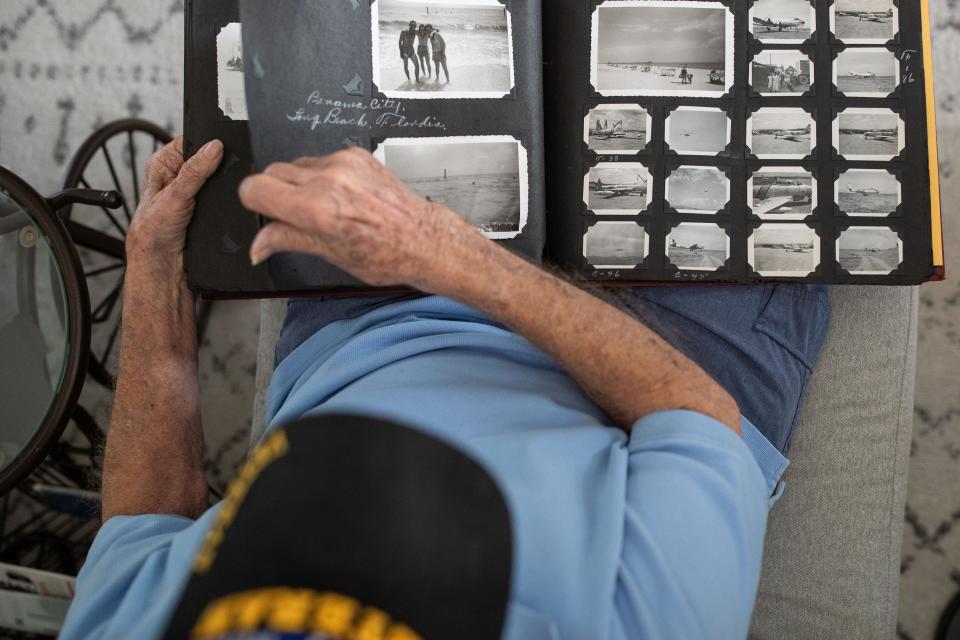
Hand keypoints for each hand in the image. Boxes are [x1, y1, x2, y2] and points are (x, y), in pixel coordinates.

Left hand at [126, 136, 223, 274]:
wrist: (165, 265)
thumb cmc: (154, 232)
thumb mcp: (175, 195)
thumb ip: (195, 171)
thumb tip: (213, 148)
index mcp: (164, 163)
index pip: (192, 142)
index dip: (207, 144)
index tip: (221, 148)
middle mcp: (179, 175)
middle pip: (209, 160)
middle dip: (219, 168)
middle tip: (218, 179)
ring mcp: (195, 192)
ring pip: (219, 180)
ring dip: (223, 188)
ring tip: (216, 198)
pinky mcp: (208, 207)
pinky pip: (224, 198)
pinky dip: (227, 202)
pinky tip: (224, 207)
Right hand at [238, 147, 486, 290]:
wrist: (423, 239)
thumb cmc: (385, 254)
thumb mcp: (330, 254)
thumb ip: (287, 240)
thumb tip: (257, 245)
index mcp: (316, 209)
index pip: (255, 189)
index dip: (256, 204)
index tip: (266, 214)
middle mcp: (327, 180)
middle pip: (271, 173)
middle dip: (276, 194)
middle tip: (296, 217)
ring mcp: (343, 163)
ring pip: (295, 165)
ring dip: (299, 184)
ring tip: (324, 208)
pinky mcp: (356, 154)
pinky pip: (321, 160)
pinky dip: (322, 176)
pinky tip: (341, 196)